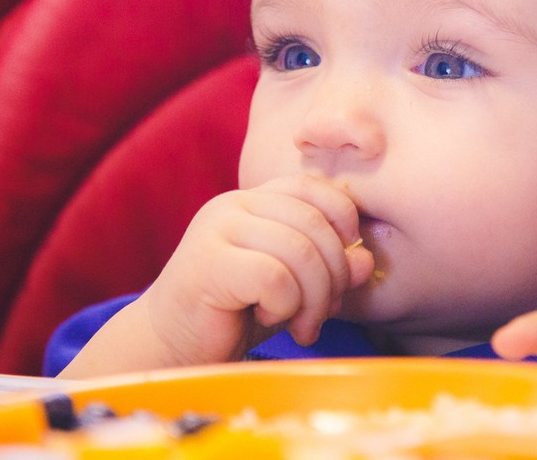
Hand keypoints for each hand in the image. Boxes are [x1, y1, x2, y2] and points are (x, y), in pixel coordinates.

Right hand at [60, 175, 375, 376]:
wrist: (171, 346)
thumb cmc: (234, 313)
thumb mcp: (293, 287)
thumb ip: (329, 268)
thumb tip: (365, 259)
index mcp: (255, 199)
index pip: (317, 189)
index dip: (344, 225)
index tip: (341, 271)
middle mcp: (235, 204)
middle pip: (316, 223)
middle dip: (333, 275)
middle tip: (321, 313)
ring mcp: (218, 229)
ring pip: (300, 250)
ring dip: (313, 298)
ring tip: (300, 324)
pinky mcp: (208, 262)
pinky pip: (274, 277)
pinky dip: (284, 306)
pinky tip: (267, 320)